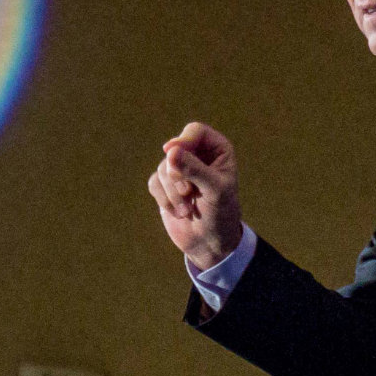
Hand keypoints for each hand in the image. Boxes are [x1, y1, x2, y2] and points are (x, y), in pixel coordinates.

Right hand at [148, 121, 243, 271]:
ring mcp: (179, 170)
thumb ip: (194, 169)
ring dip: (172, 193)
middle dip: (177, 175)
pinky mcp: (164, 186)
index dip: (183, 141)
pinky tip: (179, 213)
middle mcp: (198, 156)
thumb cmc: (221, 213)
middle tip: (188, 192)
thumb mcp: (214, 190)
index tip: (171, 152)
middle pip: (174, 151)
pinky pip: (154, 183)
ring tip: (187, 210)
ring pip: (162, 169)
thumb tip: (170, 151)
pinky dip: (164, 200)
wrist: (211, 242)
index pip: (195, 132)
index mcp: (217, 150)